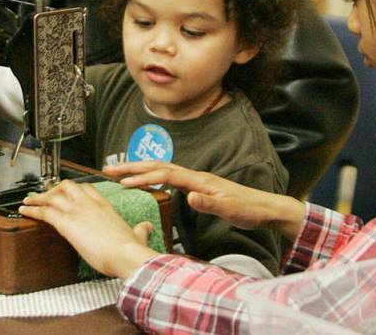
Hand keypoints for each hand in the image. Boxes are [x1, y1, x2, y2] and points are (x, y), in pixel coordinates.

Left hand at [19, 180, 159, 279]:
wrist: (125, 253)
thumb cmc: (129, 248)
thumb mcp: (138, 234)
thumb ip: (141, 229)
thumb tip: (146, 226)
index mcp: (105, 205)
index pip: (86, 188)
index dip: (75, 190)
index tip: (68, 193)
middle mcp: (89, 203)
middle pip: (67, 186)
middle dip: (54, 190)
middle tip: (46, 196)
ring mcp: (77, 210)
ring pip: (52, 195)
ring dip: (38, 198)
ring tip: (28, 201)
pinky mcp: (66, 222)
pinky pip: (44, 211)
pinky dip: (32, 209)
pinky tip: (24, 211)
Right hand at [104, 161, 305, 239]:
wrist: (267, 208)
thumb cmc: (249, 209)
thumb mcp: (230, 211)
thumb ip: (209, 204)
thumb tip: (189, 196)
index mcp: (199, 180)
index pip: (165, 174)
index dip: (143, 176)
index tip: (122, 182)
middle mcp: (196, 176)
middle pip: (158, 165)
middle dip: (132, 167)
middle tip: (108, 170)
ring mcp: (197, 180)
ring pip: (162, 169)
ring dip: (139, 169)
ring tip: (119, 173)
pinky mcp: (199, 187)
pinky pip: (168, 177)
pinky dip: (152, 176)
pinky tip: (146, 183)